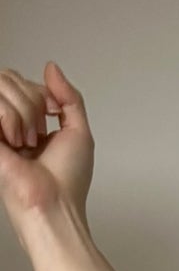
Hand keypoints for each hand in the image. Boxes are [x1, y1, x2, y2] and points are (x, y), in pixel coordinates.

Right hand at [0, 62, 94, 237]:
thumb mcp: (79, 131)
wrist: (52, 204)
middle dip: (32, 102)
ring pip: (2, 84)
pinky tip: (14, 143)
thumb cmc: (66, 181)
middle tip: (39, 135)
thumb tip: (51, 67)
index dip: (41, 94)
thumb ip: (69, 96)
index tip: (53, 117)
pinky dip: (10, 119)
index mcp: (30, 122)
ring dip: (24, 113)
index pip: (23, 82)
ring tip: (27, 142)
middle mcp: (10, 122)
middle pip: (10, 78)